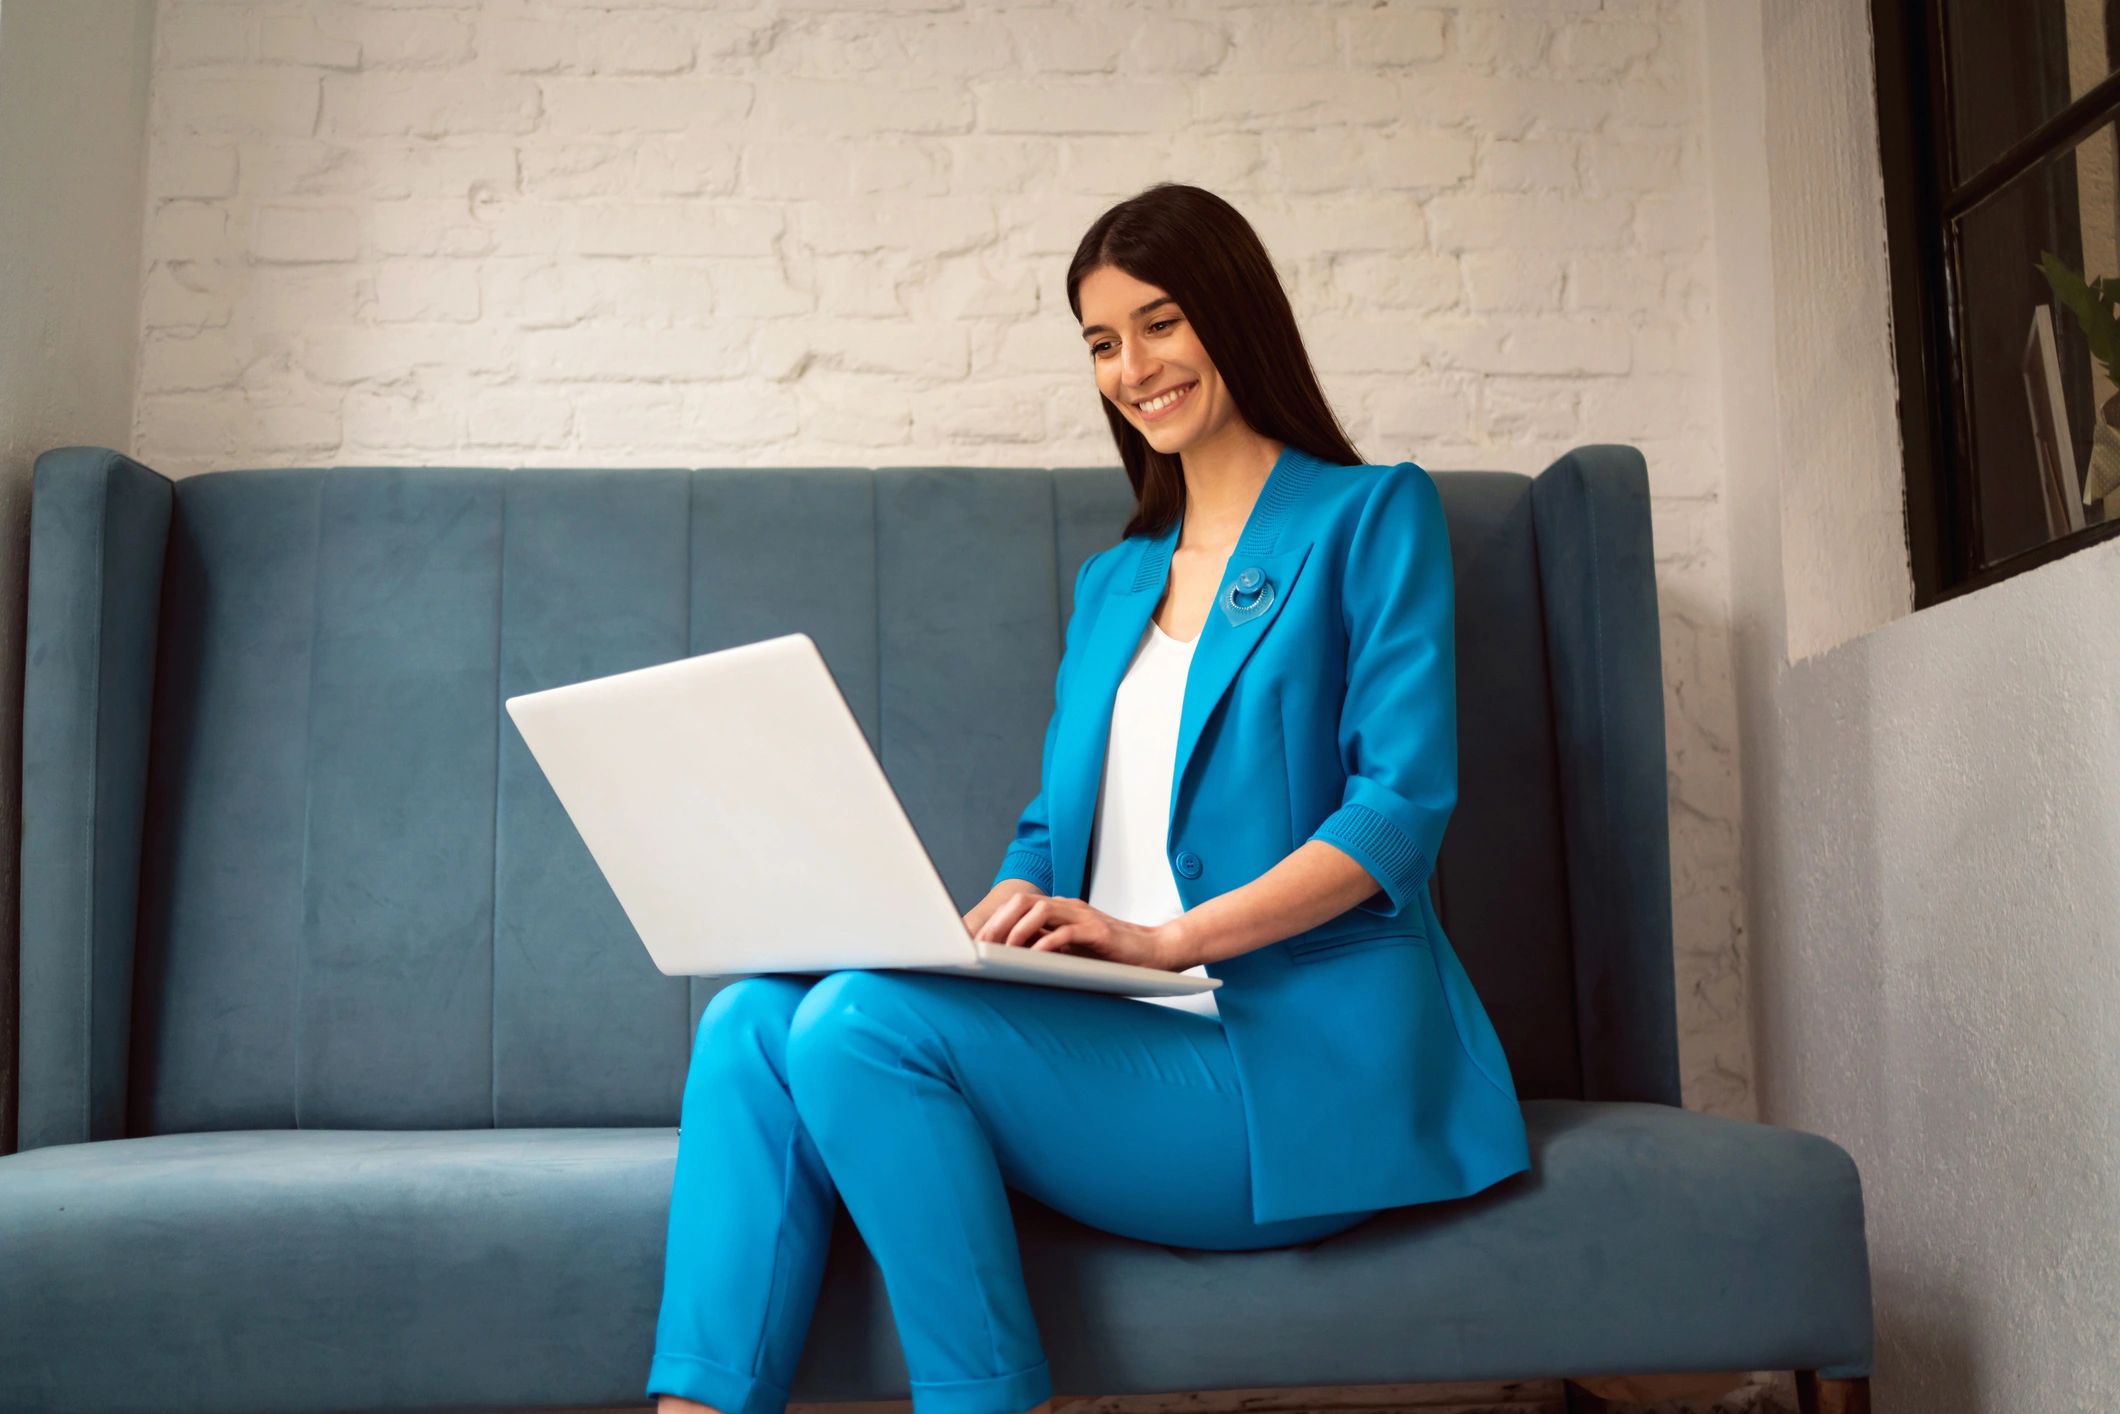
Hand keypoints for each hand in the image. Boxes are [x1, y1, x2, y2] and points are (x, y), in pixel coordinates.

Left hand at [966, 890, 1188, 971]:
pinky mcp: (1098, 931)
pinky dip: (1047, 942)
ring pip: (1041, 910)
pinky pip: (1067, 932)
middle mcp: (1068, 908)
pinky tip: (1035, 957)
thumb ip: (1047, 949)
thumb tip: (1010, 962)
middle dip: (999, 922)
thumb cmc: (1111, 956)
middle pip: (1024, 902)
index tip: (975, 942)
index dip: (995, 921)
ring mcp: (1084, 917)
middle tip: (981, 946)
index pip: (1019, 905)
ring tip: (1003, 950)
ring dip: (1017, 930)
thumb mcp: (1072, 952)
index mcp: (1060, 911)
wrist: (1154, 952)